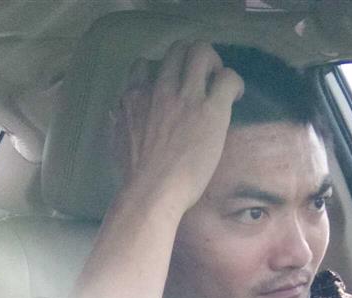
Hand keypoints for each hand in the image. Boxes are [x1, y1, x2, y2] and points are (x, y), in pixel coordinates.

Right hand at [115, 41, 243, 212]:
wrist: (152, 192)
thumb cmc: (133, 176)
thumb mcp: (116, 141)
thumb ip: (118, 121)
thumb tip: (116, 113)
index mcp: (134, 97)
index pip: (145, 64)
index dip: (162, 71)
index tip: (172, 86)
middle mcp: (159, 89)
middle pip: (177, 49)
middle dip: (192, 58)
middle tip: (203, 79)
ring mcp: (186, 97)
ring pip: (202, 52)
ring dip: (214, 63)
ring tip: (219, 84)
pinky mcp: (211, 110)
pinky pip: (228, 78)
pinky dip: (234, 83)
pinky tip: (236, 97)